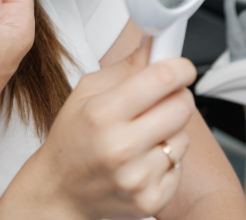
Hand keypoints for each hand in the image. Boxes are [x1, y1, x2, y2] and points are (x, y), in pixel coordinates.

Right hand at [0, 39, 196, 219]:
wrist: (61, 187)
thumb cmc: (72, 135)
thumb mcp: (86, 91)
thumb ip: (125, 68)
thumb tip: (154, 45)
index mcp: (102, 113)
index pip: (160, 80)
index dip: (179, 67)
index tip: (182, 66)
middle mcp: (121, 146)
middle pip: (181, 107)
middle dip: (177, 95)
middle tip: (163, 96)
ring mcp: (138, 177)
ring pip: (183, 137)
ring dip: (171, 129)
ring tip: (145, 132)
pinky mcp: (151, 200)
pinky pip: (180, 166)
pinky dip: (167, 158)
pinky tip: (144, 157)